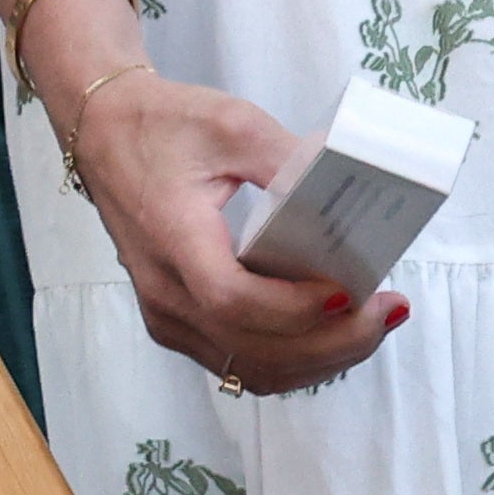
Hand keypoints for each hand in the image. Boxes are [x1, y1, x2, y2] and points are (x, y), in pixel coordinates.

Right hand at [63, 63, 402, 397]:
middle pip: (252, 349)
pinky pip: (239, 362)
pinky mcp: (179, 321)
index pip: (233, 300)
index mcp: (172, 240)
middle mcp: (165, 293)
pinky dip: (293, 360)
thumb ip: (289, 159)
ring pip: (250, 368)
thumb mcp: (232, 125)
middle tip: (387, 311)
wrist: (106, 132)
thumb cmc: (163, 126)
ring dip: (319, 359)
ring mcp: (168, 315)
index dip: (296, 309)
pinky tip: (335, 336)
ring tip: (374, 325)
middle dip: (332, 342)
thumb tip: (350, 188)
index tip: (351, 291)